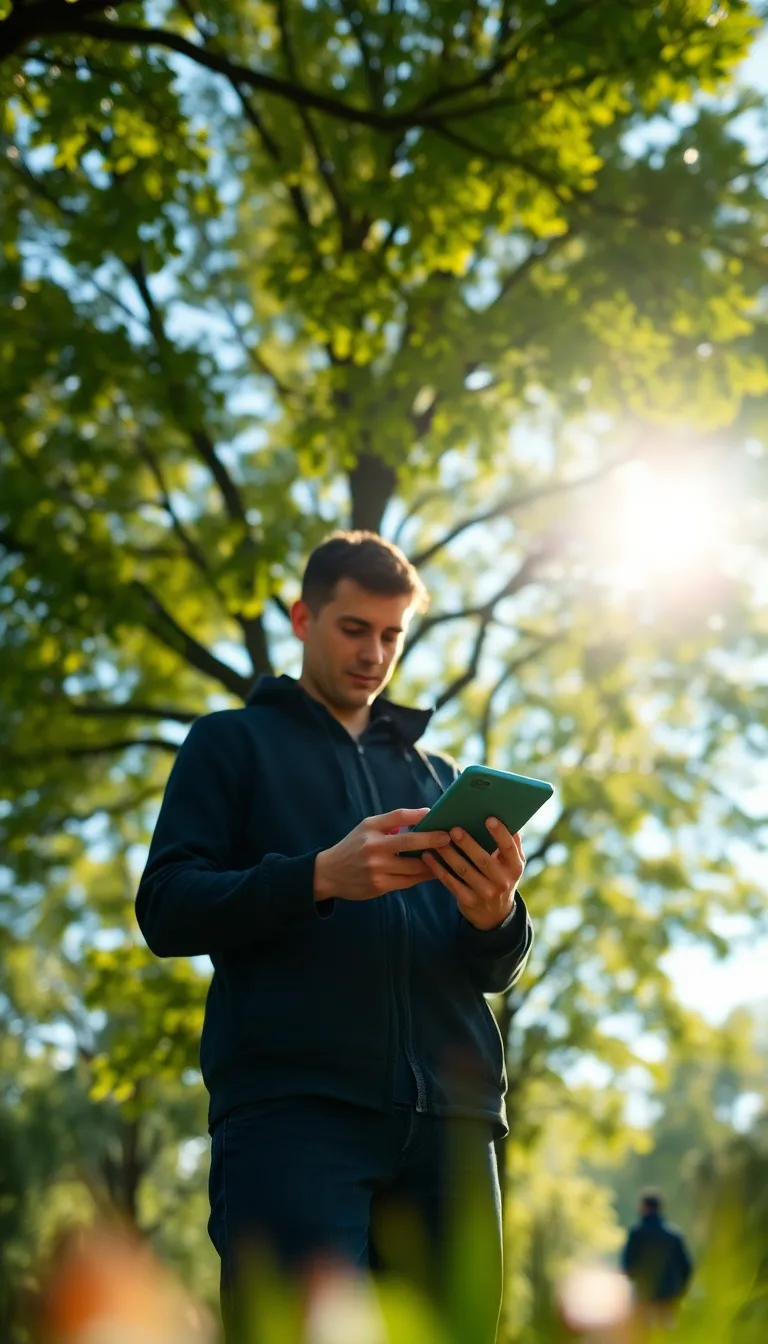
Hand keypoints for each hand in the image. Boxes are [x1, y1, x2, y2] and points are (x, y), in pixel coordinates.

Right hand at [314, 808, 450, 901]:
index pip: (398, 817)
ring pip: (413, 867)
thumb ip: (392, 821)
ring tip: (447, 857)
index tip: (437, 815)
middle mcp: (374, 848)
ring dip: (432, 863)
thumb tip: (424, 816)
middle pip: (409, 842)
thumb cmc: (353, 846)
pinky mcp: (380, 886)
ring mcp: (377, 869)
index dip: (419, 815)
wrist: (330, 873)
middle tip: (449, 838)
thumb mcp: (367, 827)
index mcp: (371, 830)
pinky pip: (408, 882)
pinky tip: (433, 872)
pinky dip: (422, 876)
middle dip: (433, 840)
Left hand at [422, 817, 524, 930]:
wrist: (495, 915)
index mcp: (514, 867)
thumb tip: (507, 817)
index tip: (489, 818)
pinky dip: (438, 869)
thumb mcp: (512, 864)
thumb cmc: (502, 877)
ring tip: (436, 840)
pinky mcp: (468, 901)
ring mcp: (485, 893)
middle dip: (468, 844)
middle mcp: (502, 881)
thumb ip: (511, 843)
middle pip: (483, 860)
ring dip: (448, 854)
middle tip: (454, 829)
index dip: (500, 833)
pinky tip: (428, 856)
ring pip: (463, 870)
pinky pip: (450, 882)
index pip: (509, 848)